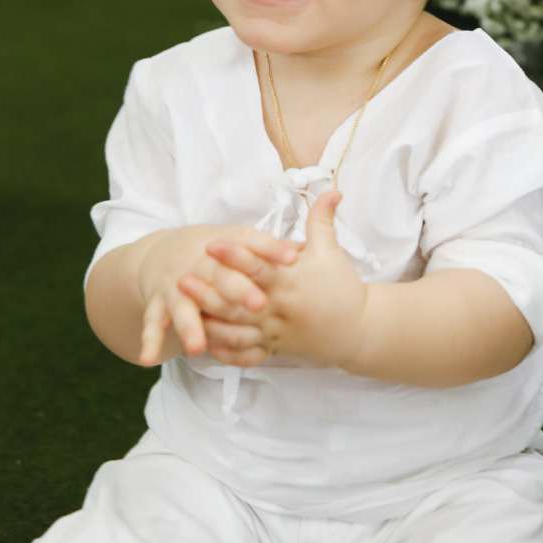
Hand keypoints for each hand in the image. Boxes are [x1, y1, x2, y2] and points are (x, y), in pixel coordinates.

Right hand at [137, 225, 300, 366]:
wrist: (163, 253)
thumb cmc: (214, 252)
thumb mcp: (238, 242)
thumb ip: (268, 250)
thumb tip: (304, 251)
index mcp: (222, 244)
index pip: (249, 242)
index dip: (270, 249)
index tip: (293, 258)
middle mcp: (197, 263)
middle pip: (219, 277)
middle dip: (236, 290)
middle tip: (258, 305)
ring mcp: (175, 285)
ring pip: (183, 306)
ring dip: (189, 325)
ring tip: (197, 347)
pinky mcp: (157, 303)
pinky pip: (153, 324)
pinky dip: (149, 341)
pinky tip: (148, 360)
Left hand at [179, 191, 369, 368]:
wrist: (359, 330)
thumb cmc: (343, 288)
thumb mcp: (332, 252)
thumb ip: (322, 220)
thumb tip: (331, 188)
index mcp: (290, 281)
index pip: (258, 267)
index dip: (234, 255)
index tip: (212, 244)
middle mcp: (279, 308)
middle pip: (238, 303)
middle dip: (209, 292)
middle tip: (182, 279)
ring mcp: (275, 332)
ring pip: (236, 332)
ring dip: (209, 323)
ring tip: (185, 311)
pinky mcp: (275, 349)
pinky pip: (245, 355)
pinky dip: (223, 351)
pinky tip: (205, 339)